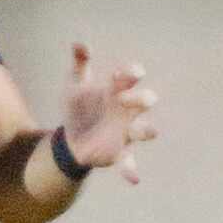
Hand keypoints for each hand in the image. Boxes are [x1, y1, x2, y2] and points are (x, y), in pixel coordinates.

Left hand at [61, 42, 158, 185]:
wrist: (71, 137)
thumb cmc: (79, 106)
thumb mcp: (75, 85)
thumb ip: (79, 64)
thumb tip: (78, 43)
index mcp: (116, 91)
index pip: (130, 78)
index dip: (131, 74)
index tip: (127, 73)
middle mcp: (126, 111)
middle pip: (143, 102)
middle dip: (142, 99)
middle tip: (138, 99)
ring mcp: (125, 132)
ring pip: (142, 131)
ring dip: (146, 131)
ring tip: (150, 132)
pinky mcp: (119, 152)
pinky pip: (128, 162)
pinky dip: (131, 170)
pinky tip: (134, 179)